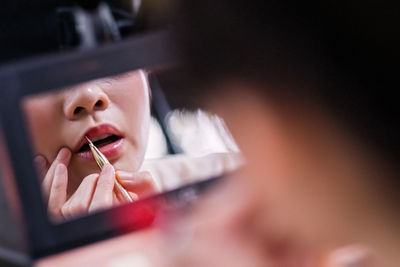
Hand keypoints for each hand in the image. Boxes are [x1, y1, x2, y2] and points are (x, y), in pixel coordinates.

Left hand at [34, 148, 156, 220]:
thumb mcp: (151, 191)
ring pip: (55, 205)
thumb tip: (120, 175)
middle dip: (91, 183)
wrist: (135, 207)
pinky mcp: (60, 217)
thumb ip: (142, 182)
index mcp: (110, 225)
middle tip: (103, 172)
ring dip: (56, 177)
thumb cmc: (144, 199)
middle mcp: (86, 229)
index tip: (109, 170)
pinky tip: (46, 163)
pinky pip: (48, 203)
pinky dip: (47, 183)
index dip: (104, 185)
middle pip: (79, 206)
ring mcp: (71, 225)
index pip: (101, 207)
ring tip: (63, 154)